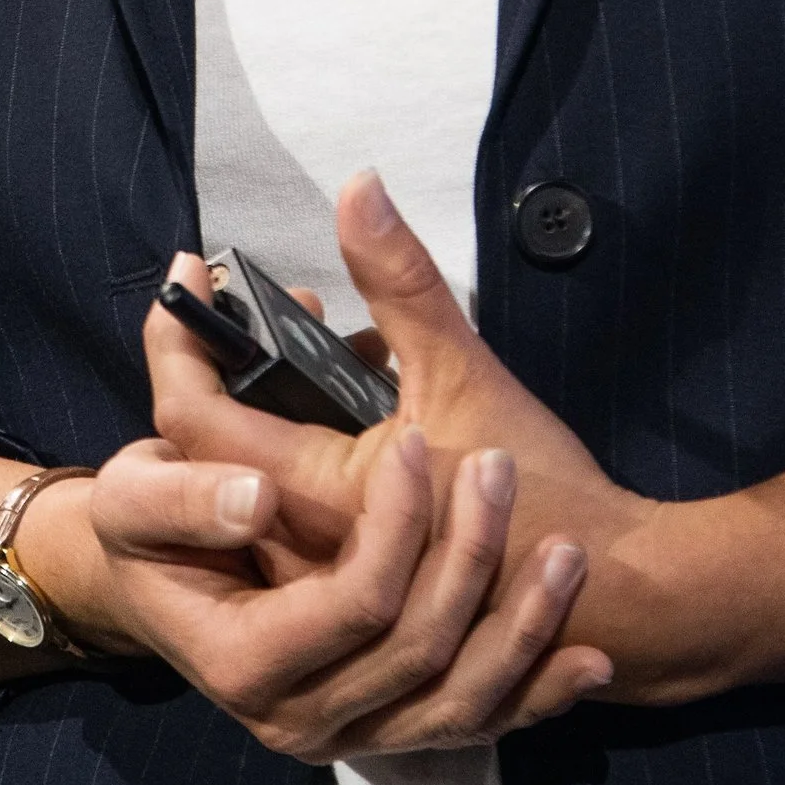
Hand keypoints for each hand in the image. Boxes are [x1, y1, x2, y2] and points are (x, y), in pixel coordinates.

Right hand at [22, 427, 611, 761]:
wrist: (161, 584)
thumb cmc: (149, 527)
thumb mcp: (136, 495)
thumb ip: (186, 495)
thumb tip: (257, 497)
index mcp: (245, 665)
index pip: (351, 604)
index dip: (394, 524)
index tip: (417, 442)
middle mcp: (302, 722)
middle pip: (417, 648)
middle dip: (469, 554)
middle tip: (497, 467)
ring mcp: (356, 737)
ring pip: (462, 700)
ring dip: (524, 626)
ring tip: (567, 551)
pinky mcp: (396, 734)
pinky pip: (480, 725)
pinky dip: (537, 693)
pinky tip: (588, 658)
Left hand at [146, 181, 663, 661]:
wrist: (605, 597)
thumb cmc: (540, 491)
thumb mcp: (462, 371)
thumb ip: (402, 280)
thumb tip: (358, 187)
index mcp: (313, 497)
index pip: (195, 416)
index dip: (178, 337)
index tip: (189, 270)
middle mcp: (296, 547)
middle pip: (204, 448)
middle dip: (217, 358)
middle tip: (248, 295)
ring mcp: (317, 576)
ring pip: (242, 479)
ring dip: (256, 399)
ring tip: (307, 329)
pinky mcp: (345, 588)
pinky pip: (285, 510)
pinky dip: (292, 442)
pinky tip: (345, 393)